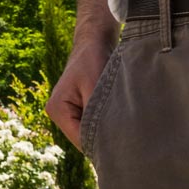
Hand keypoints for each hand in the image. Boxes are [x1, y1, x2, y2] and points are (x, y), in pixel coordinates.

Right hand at [46, 32, 115, 151]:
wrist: (94, 39)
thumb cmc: (94, 59)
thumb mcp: (96, 86)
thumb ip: (97, 115)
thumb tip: (107, 142)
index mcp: (57, 109)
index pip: (81, 140)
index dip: (103, 146)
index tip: (127, 148)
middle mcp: (57, 114)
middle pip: (84, 140)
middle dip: (105, 140)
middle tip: (132, 142)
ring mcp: (66, 112)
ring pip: (89, 134)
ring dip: (106, 132)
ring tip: (127, 129)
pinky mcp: (77, 109)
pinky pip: (92, 125)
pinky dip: (105, 124)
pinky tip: (120, 122)